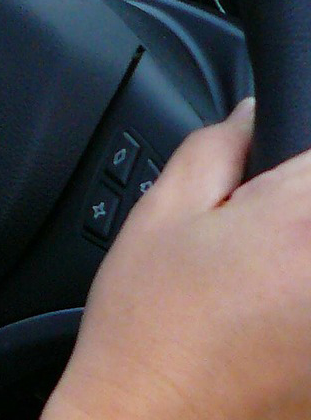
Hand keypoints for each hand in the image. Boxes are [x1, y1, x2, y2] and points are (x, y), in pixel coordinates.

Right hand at [46, 100, 310, 419]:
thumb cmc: (150, 327)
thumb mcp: (161, 213)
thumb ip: (215, 147)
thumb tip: (254, 118)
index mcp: (303, 219)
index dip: (292, 159)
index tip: (267, 182)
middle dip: (293, 213)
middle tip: (257, 240)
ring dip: (297, 262)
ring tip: (260, 287)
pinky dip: (298, 307)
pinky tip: (268, 325)